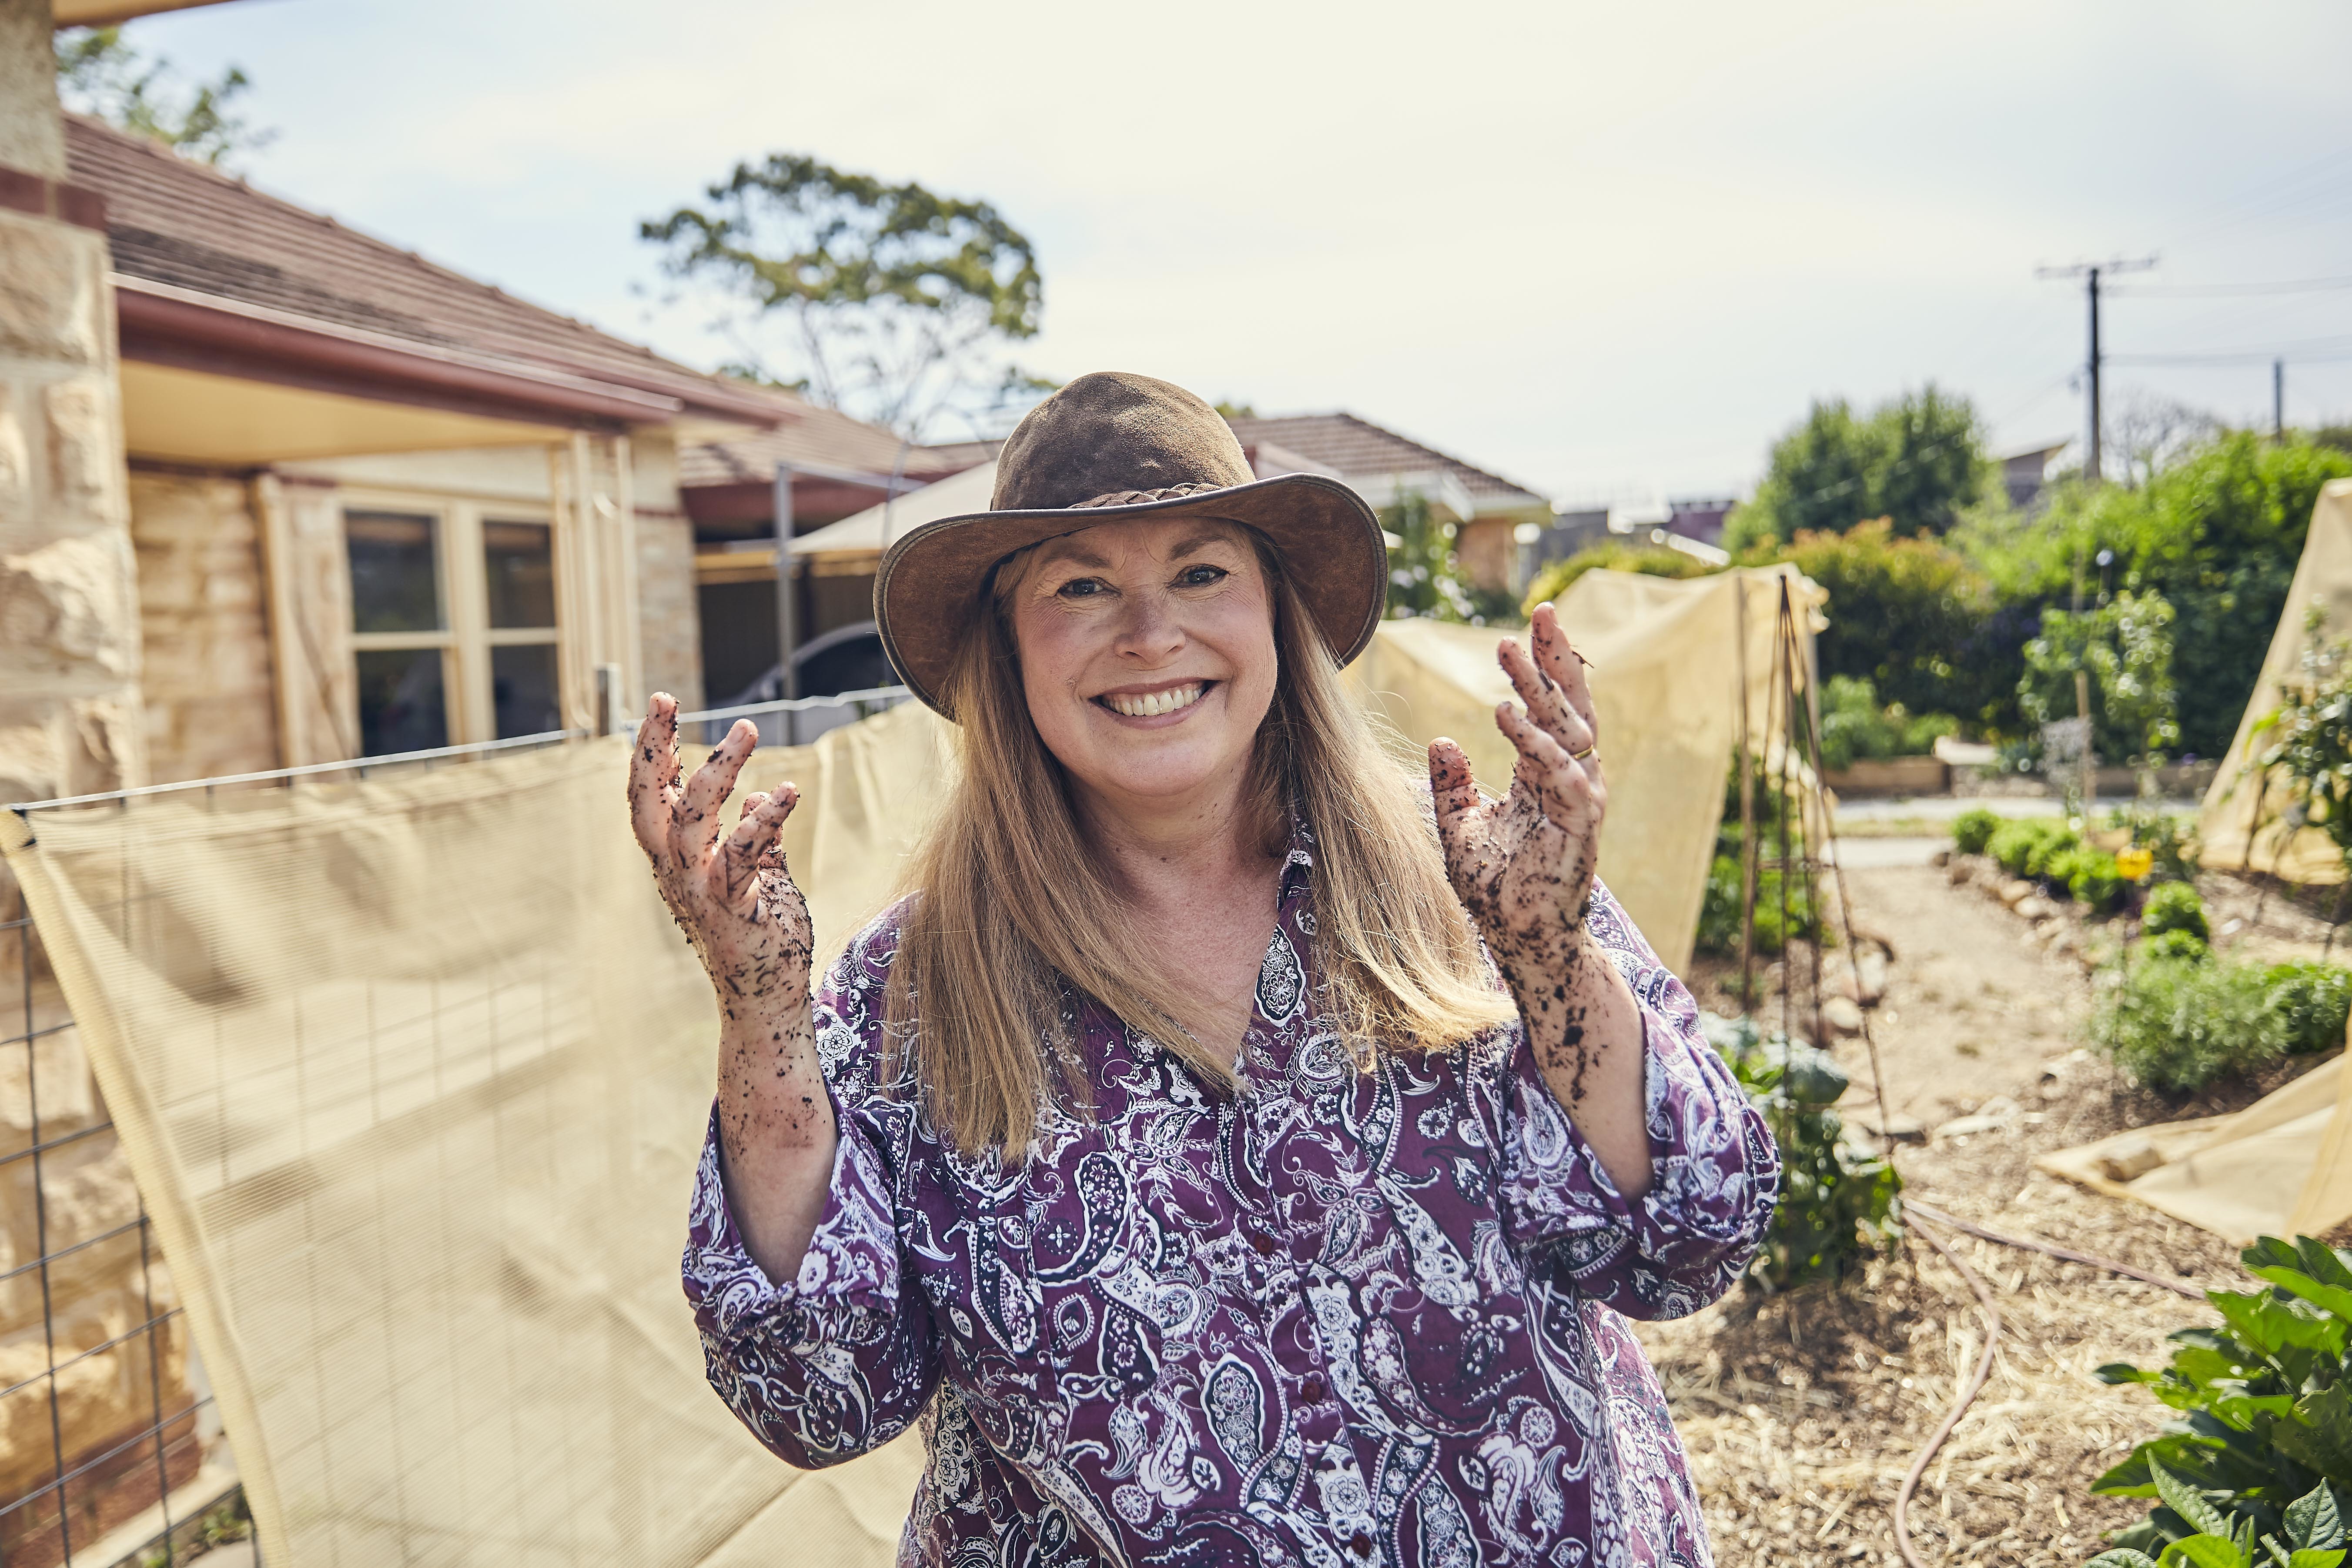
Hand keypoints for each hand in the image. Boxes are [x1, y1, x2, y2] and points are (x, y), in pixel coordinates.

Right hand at [627, 695, 812, 1029]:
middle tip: (662, 700)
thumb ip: (758, 838)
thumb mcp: (757, 877)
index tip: (660, 707)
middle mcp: (677, 873)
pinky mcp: (733, 910)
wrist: (769, 1000)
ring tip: (746, 729)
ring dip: (717, 771)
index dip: (651, 752)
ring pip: (691, 821)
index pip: (651, 797)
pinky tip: (789, 792)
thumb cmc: (761, 935)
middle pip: (649, 802)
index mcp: (676, 861)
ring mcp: (700, 892)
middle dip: (651, 749)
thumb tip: (764, 796)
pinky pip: (742, 856)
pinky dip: (764, 821)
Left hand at [1428, 602, 1605, 995]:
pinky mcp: (1579, 828)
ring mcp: (1579, 803)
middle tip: (1541, 612)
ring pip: (1567, 731)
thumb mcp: (1459, 827)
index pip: (1548, 710)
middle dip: (1555, 659)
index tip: (1520, 631)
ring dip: (1538, 689)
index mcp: (1544, 777)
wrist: (1519, 942)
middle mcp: (1568, 782)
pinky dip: (1535, 744)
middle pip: (1569, 706)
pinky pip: (1561, 775)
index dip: (1537, 671)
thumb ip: (1452, 785)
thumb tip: (1441, 740)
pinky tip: (1506, 715)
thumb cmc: (1496, 890)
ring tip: (1509, 652)